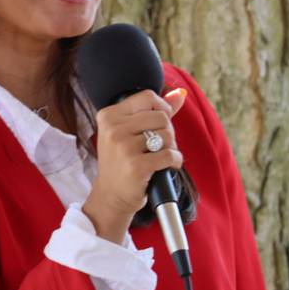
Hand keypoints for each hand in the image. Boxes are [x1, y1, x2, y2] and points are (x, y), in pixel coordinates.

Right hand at [82, 88, 186, 242]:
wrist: (111, 195)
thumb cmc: (122, 161)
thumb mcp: (130, 132)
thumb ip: (154, 110)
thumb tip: (179, 93)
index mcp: (109, 115)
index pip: (147, 97)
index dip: (162, 108)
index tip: (160, 122)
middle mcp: (113, 129)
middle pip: (161, 116)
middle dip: (168, 131)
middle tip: (160, 145)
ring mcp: (123, 147)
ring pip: (167, 135)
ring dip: (171, 147)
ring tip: (160, 156)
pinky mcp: (136, 166)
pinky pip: (169, 154)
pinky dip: (175, 161)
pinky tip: (168, 166)